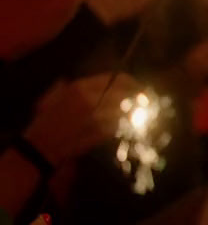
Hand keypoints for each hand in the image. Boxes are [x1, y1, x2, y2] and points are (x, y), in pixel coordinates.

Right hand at [24, 74, 143, 167]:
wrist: (42, 145)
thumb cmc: (46, 121)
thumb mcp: (55, 97)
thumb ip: (71, 85)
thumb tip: (88, 81)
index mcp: (80, 87)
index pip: (116, 79)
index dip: (132, 83)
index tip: (139, 87)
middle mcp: (91, 99)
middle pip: (126, 93)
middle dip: (140, 98)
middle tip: (149, 102)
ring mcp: (98, 116)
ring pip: (128, 110)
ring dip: (138, 113)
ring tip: (144, 115)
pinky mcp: (101, 132)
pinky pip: (122, 125)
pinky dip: (129, 126)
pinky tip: (133, 127)